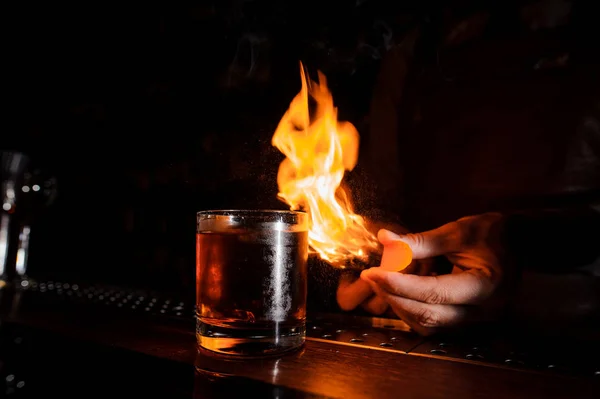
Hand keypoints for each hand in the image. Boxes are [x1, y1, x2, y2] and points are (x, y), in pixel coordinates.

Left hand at [361, 213, 507, 334]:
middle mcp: (482, 311)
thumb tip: (385, 239)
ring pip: (428, 324)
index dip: (400, 284)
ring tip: (382, 282)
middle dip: (395, 296)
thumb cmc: (492, 234)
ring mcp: (475, 320)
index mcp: (485, 287)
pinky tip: (399, 291)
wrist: (521, 243)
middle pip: (429, 314)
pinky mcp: (466, 320)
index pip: (434, 292)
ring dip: (401, 305)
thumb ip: (421, 241)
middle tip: (372, 277)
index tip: (373, 272)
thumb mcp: (457, 231)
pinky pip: (433, 322)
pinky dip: (411, 309)